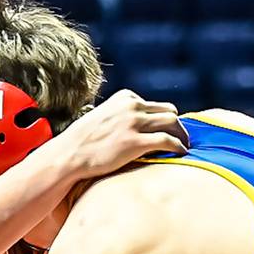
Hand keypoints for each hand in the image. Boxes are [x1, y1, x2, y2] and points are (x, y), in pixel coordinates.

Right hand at [60, 90, 184, 178]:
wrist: (69, 155)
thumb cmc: (84, 141)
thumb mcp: (103, 117)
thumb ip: (120, 115)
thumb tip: (135, 124)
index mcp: (124, 98)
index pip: (155, 105)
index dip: (164, 118)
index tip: (167, 130)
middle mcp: (131, 106)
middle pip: (169, 111)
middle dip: (178, 125)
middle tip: (182, 138)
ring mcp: (134, 123)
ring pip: (173, 123)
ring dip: (182, 135)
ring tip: (185, 146)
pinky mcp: (136, 142)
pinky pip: (168, 141)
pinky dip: (179, 146)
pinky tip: (182, 153)